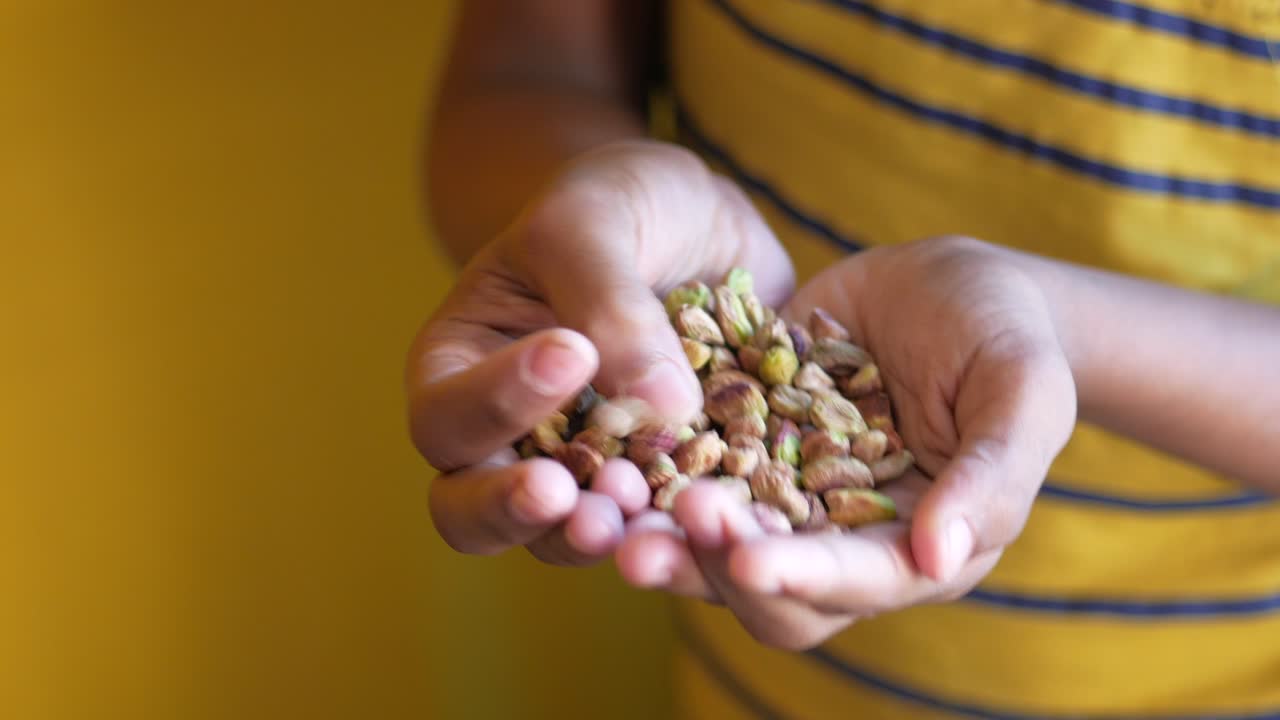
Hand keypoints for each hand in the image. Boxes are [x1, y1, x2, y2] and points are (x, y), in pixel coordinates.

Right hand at [408, 140, 794, 566]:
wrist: (695, 222)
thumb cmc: (615, 204)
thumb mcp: (595, 222)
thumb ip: (609, 303)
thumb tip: (661, 408)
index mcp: (460, 368)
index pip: (446, 413)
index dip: (494, 401)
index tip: (570, 354)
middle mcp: (507, 438)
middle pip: (470, 511)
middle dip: (515, 510)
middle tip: (566, 497)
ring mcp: (582, 472)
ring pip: (564, 538)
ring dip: (599, 533)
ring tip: (641, 516)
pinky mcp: (657, 486)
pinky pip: (658, 526)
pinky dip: (680, 528)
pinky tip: (714, 514)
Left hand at [616, 236, 1076, 648]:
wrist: (949, 282)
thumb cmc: (1007, 334)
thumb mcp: (1021, 389)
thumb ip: (994, 475)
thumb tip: (942, 557)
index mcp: (916, 549)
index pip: (853, 581)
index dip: (800, 574)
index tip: (748, 558)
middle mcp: (839, 538)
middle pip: (765, 586)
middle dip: (707, 568)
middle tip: (644, 541)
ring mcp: (783, 494)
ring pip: (711, 540)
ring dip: (657, 532)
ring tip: (603, 508)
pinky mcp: (741, 445)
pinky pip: (686, 468)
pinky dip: (645, 468)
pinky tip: (600, 447)